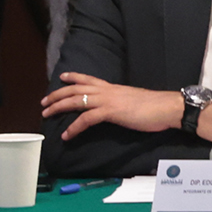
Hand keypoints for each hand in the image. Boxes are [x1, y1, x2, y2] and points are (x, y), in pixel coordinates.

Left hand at [41, 72, 188, 140]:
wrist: (168, 108)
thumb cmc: (155, 107)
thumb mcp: (133, 101)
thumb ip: (120, 103)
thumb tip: (115, 109)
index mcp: (114, 88)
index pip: (89, 79)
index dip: (74, 77)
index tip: (62, 76)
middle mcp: (108, 91)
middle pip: (76, 89)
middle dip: (57, 94)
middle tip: (44, 102)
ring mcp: (109, 100)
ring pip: (77, 100)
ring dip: (58, 107)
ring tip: (46, 114)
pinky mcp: (111, 111)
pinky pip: (86, 119)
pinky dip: (74, 128)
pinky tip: (66, 135)